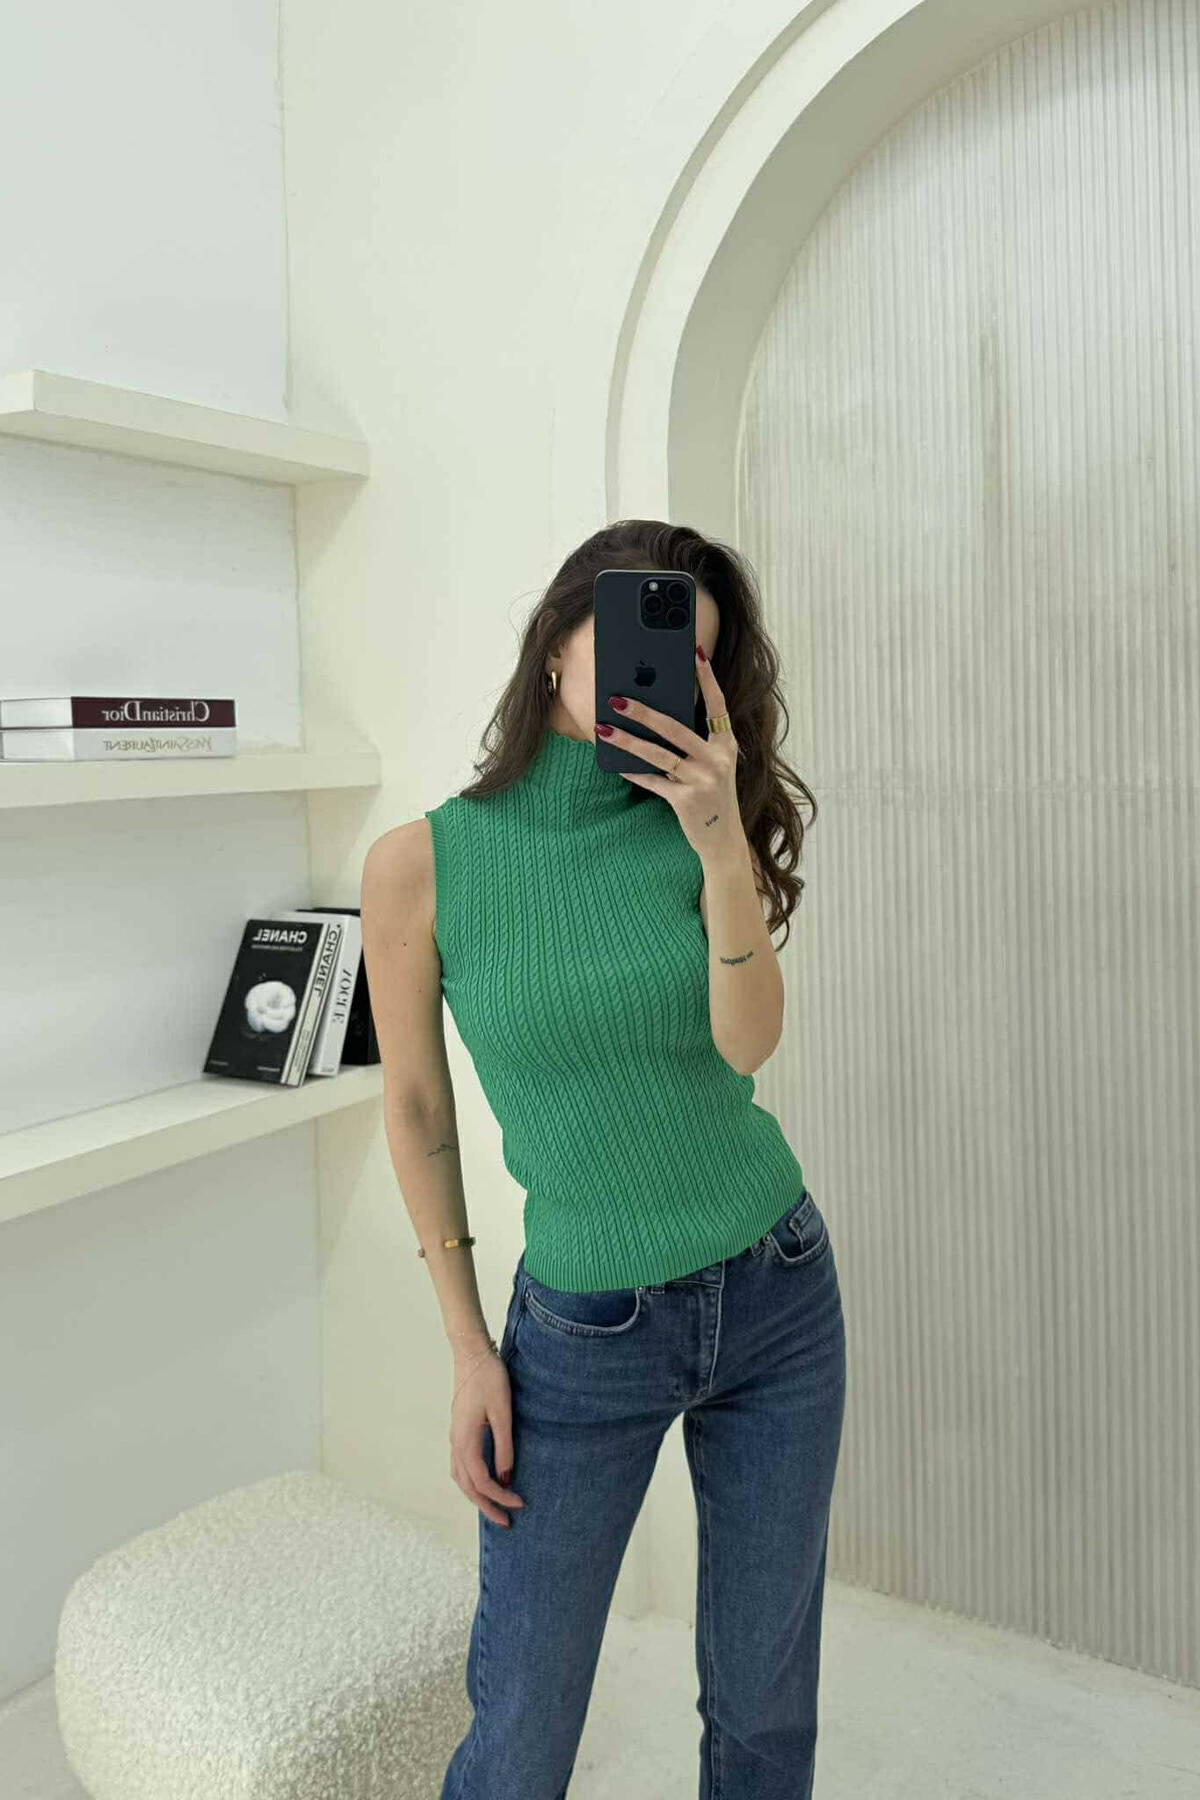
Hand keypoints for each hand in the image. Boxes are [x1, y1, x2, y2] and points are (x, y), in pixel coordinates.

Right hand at [448, 1348, 525, 1527]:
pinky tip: (484, 1482)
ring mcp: (454, 1438)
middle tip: (506, 1522)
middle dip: (487, 1507)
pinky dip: (471, 1482)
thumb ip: (504, 1446)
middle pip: (468, 1486)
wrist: (471, 1355)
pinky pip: (460, 1466)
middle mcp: (455, 1443)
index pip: (482, 1481)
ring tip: (495, 1508)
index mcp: (465, 1441)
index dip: (500, 1497)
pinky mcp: (458, 1431)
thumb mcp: (502, 1412)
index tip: (520, 1503)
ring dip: (477, 1496)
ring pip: (461, 1478)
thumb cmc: (489, 1379)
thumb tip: (506, 1477)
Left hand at [599, 646, 744, 862]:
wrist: (723, 838)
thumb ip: (693, 741)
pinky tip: (614, 761)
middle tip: (617, 698)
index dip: (707, 678)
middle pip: (676, 728)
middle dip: (643, 712)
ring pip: (658, 755)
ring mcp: (703, 780)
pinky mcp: (687, 800)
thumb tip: (655, 715)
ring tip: (603, 728)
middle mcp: (718, 759)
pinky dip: (633, 771)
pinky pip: (653, 781)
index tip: (694, 653)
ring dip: (628, 740)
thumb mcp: (712, 763)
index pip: (717, 704)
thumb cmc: (712, 793)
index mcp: (727, 744)